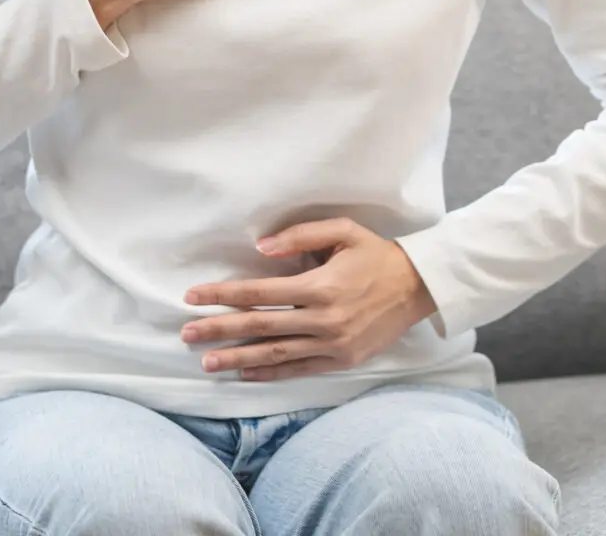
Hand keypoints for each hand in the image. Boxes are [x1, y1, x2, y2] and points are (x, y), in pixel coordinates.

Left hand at [179, 218, 437, 381]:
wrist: (418, 287)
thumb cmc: (376, 254)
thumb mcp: (342, 231)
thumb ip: (299, 237)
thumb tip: (261, 248)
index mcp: (319, 286)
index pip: (258, 293)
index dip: (221, 295)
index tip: (193, 297)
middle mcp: (322, 320)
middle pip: (258, 326)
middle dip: (218, 330)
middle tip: (187, 334)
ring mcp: (332, 345)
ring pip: (274, 354)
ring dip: (237, 358)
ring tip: (207, 361)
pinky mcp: (342, 361)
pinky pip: (298, 370)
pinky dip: (270, 374)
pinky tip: (245, 373)